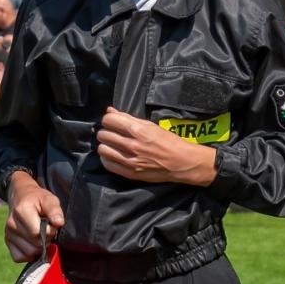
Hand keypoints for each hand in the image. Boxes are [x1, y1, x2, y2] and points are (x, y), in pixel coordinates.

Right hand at [4, 171, 64, 262]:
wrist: (21, 197)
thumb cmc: (38, 199)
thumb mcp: (49, 199)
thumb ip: (55, 210)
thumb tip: (59, 223)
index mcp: (21, 211)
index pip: (37, 233)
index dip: (49, 231)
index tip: (50, 225)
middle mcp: (11, 224)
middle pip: (34, 245)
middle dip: (45, 240)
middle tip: (46, 230)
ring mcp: (8, 234)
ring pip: (28, 253)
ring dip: (38, 248)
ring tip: (40, 236)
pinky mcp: (8, 242)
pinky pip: (19, 257)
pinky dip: (28, 254)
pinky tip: (33, 243)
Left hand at [96, 108, 216, 185]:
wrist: (181, 162)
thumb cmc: (168, 142)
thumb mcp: (150, 126)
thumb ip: (128, 118)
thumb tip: (110, 111)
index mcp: (138, 130)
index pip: (109, 120)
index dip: (108, 119)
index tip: (112, 122)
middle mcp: (132, 145)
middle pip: (103, 134)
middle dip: (106, 132)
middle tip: (113, 134)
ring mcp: (130, 160)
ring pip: (102, 149)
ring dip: (105, 145)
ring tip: (112, 145)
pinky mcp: (129, 173)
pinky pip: (107, 164)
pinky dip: (107, 158)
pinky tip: (113, 156)